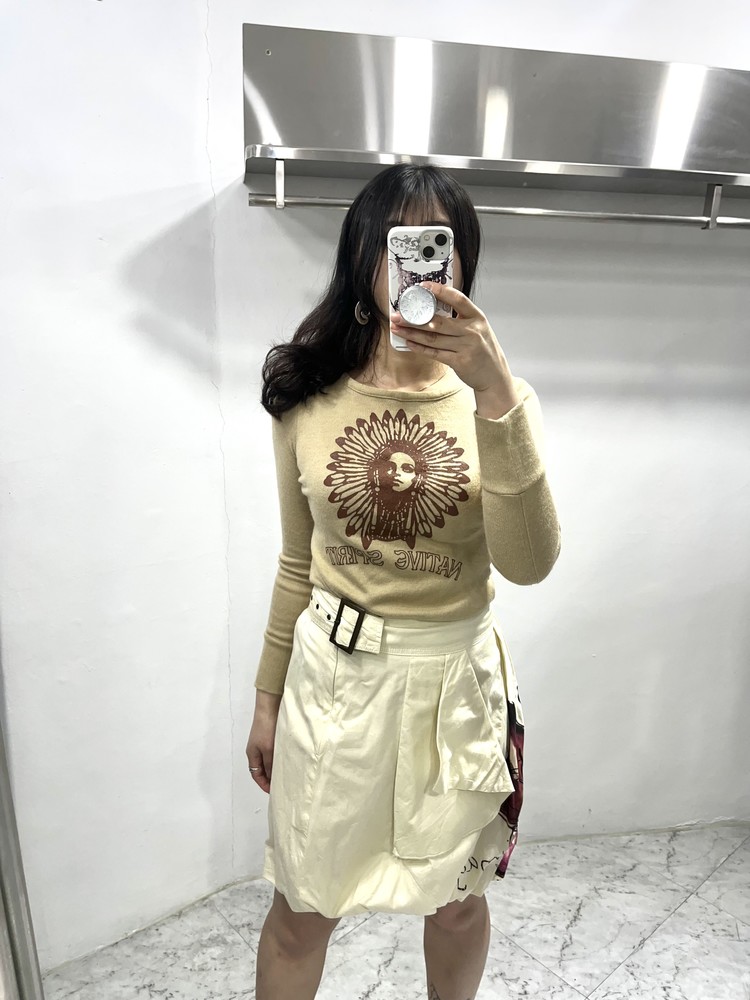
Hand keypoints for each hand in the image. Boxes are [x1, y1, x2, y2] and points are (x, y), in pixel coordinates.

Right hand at [246, 702, 279, 794]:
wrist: (270, 707)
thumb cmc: (266, 728)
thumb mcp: (269, 749)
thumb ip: (270, 764)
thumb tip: (272, 778)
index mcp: (252, 754)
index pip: (256, 775)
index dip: (264, 784)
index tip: (273, 791)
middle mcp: (256, 750)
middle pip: (262, 768)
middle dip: (270, 777)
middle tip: (282, 784)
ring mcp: (263, 743)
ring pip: (269, 760)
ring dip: (276, 767)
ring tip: (287, 774)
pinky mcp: (271, 736)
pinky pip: (274, 752)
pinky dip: (279, 758)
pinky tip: (288, 759)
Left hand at [391, 281, 520, 416]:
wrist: (494, 375)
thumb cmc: (483, 350)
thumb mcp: (478, 328)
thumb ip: (460, 318)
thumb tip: (432, 309)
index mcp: (477, 317)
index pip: (457, 298)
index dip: (440, 291)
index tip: (423, 286)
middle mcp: (472, 330)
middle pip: (438, 322)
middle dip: (414, 318)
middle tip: (398, 315)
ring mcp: (466, 347)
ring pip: (433, 338)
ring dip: (412, 333)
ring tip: (397, 328)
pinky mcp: (460, 362)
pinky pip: (435, 353)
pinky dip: (420, 348)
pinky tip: (409, 343)